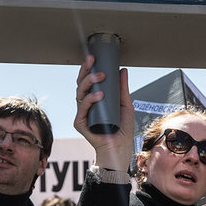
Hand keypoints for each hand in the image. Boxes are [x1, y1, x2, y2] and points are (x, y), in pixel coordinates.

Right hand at [74, 54, 134, 171]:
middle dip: (85, 70)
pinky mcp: (80, 124)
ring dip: (89, 82)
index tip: (93, 57)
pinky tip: (99, 95)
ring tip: (101, 76)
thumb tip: (123, 70)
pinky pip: (82, 109)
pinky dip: (90, 101)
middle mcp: (86, 105)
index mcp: (94, 99)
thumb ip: (123, 89)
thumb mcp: (125, 105)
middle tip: (93, 60)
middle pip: (80, 84)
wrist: (120, 149)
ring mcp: (82, 114)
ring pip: (80, 93)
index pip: (87, 81)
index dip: (88, 68)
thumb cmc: (122, 129)